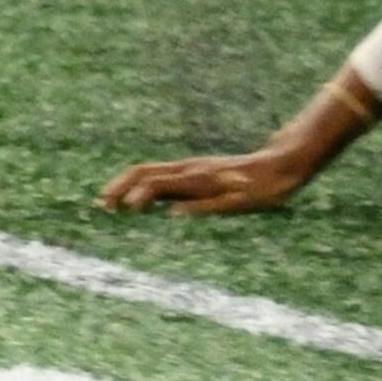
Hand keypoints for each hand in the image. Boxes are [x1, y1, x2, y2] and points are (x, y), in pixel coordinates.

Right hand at [98, 148, 312, 216]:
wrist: (281, 165)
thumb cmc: (265, 190)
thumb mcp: (240, 204)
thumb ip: (207, 208)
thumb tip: (173, 215)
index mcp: (196, 178)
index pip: (155, 184)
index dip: (134, 196)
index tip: (119, 211)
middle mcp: (188, 168)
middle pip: (142, 171)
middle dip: (118, 186)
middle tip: (100, 205)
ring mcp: (190, 167)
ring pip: (148, 170)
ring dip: (125, 183)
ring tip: (109, 200)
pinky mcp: (194, 170)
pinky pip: (158, 174)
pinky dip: (140, 183)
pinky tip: (138, 196)